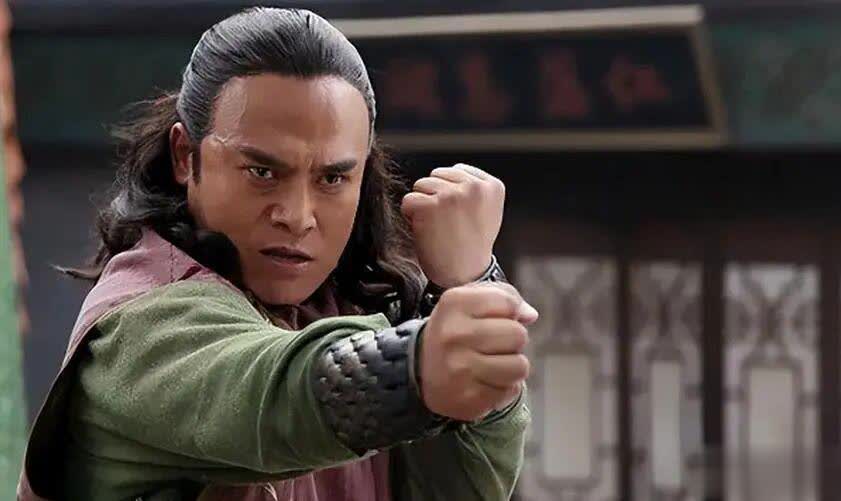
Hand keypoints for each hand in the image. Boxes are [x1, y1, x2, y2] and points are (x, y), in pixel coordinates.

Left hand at [401, 164, 504, 287]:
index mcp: (492, 185)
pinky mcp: (429, 205)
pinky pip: (408, 200)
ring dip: (423, 206)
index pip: (455, 171)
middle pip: (436, 175)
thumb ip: (473, 188)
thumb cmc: (471, 246)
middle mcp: (474, 187)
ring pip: (421, 185)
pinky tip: (426, 231)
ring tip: (438, 227)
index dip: (451, 193)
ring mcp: (452, 195)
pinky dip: (410, 217)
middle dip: (436, 196)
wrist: (464, 276)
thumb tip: (447, 172)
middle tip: (447, 224)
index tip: (460, 216)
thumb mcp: (486, 210)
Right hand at [419, 282, 538, 421]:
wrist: (419, 371)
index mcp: (454, 303)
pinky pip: (511, 391)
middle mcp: (454, 334)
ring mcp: (461, 369)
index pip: (509, 303)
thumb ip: (504, 297)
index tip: (496, 319)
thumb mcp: (469, 300)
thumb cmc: (454, 331)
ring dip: (512, 366)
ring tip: (493, 364)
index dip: (511, 311)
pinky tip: (485, 381)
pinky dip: (504, 387)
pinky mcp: (469, 398)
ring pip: (520, 366)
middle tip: (494, 345)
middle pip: (518, 335)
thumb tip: (530, 315)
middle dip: (513, 341)